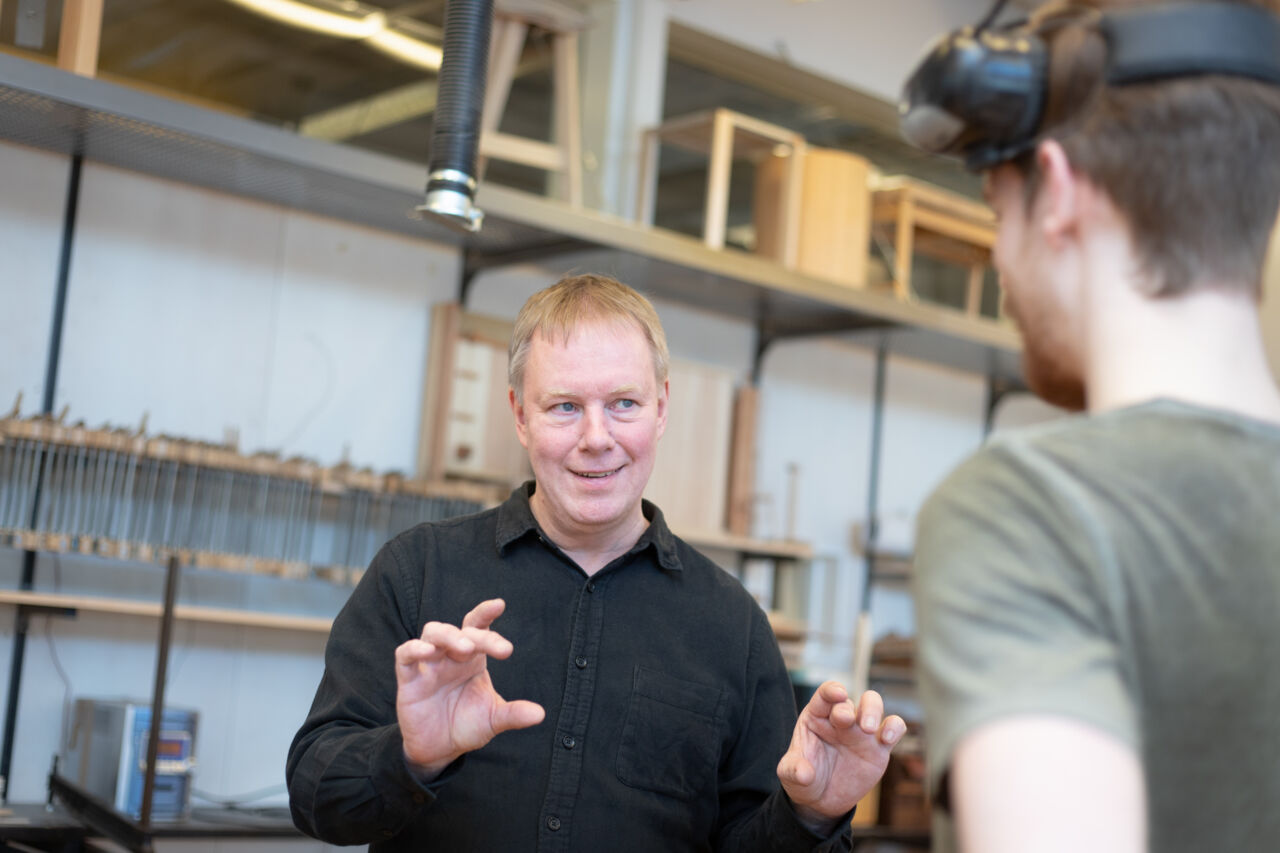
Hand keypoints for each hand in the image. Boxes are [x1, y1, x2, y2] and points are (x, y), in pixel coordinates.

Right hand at [395, 598, 545, 777]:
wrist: (439, 750)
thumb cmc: (466, 725)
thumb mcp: (493, 720)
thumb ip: (514, 714)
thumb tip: (540, 714)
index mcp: (473, 659)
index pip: (479, 627)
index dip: (486, 613)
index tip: (499, 605)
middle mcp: (451, 656)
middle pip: (461, 630)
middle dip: (479, 636)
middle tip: (499, 649)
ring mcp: (429, 665)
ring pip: (433, 633)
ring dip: (448, 635)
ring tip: (465, 647)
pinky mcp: (408, 679)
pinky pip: (404, 655)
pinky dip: (413, 648)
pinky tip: (426, 651)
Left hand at [777, 683, 905, 833]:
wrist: (822, 801)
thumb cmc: (804, 780)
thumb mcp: (790, 775)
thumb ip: (793, 771)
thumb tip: (804, 774)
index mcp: (816, 717)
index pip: (825, 695)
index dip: (832, 690)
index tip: (838, 693)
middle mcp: (839, 720)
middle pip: (850, 700)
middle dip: (848, 707)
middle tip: (846, 721)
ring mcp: (860, 732)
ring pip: (873, 704)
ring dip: (873, 710)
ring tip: (868, 729)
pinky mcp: (878, 748)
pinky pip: (893, 727)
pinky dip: (895, 727)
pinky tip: (887, 738)